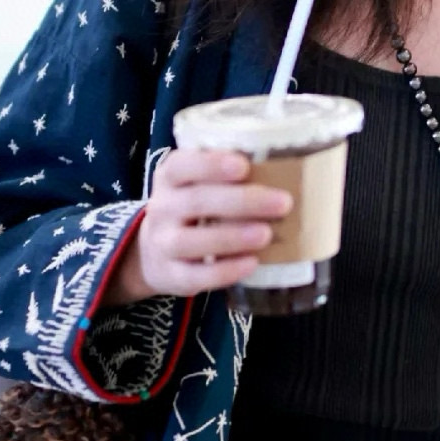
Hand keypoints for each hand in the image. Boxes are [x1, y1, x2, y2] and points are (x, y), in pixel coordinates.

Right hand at [107, 150, 292, 302]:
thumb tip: (286, 167)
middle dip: (242, 201)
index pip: (182, 165)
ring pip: (193, 241)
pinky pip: (196, 276)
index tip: (244, 165)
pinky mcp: (171, 276)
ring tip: (267, 234)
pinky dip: (225, 271)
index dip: (211, 164)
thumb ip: (226, 175)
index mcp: (169, 177)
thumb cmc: (191, 208)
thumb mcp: (196, 184)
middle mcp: (162, 208)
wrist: (153, 252)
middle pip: (197, 201)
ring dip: (233, 237)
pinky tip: (252, 263)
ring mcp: (163, 244)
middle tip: (282, 202)